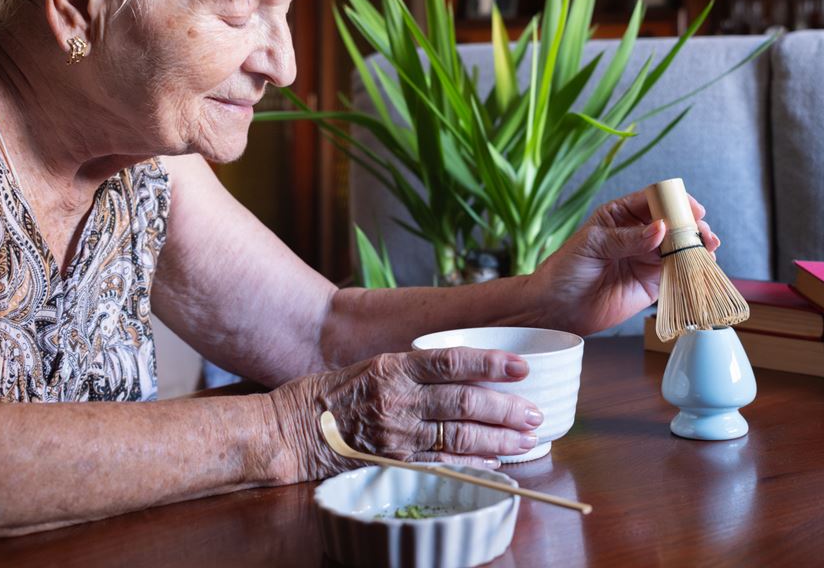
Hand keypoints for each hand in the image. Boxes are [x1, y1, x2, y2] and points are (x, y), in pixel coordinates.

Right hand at [267, 348, 541, 480]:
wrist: (290, 428)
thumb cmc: (331, 393)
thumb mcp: (373, 366)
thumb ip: (414, 370)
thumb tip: (463, 372)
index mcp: (394, 366)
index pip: (452, 360)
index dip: (491, 363)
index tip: (521, 366)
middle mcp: (398, 397)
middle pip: (464, 401)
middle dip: (505, 408)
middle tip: (534, 413)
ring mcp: (396, 432)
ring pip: (459, 434)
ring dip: (498, 439)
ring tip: (526, 440)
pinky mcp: (392, 460)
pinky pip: (440, 462)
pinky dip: (471, 463)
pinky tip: (494, 464)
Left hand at [530, 189, 718, 334]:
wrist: (558, 308)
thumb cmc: (566, 269)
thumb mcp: (593, 245)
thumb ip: (627, 238)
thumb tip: (660, 228)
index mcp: (621, 214)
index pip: (654, 200)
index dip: (675, 201)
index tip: (692, 209)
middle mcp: (639, 233)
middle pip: (674, 222)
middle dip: (692, 225)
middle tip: (702, 232)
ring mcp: (648, 257)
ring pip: (680, 246)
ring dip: (697, 246)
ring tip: (708, 248)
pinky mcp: (653, 282)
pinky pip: (678, 272)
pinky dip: (693, 269)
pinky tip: (702, 266)